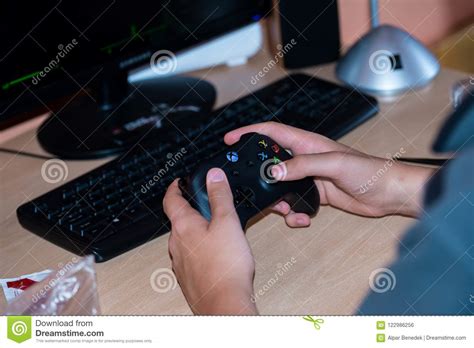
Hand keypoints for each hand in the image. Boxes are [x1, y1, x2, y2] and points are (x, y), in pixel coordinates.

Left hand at [163, 168, 257, 314]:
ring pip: (184, 240)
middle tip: (204, 205)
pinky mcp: (187, 278)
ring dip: (195, 232)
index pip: (171, 199)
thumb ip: (220, 197)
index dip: (174, 187)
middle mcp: (176, 244)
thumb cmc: (225, 267)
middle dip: (190, 211)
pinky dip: (199, 251)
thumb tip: (213, 176)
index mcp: (183, 226)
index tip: (178, 182)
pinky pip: (189, 258)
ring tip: (214, 230)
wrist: (224, 304)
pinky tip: (215, 256)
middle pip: (178, 220)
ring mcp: (180, 263)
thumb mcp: (228, 223)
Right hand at [225, 122, 433, 226]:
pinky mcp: (315, 195)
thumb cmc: (368, 170)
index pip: (272, 132)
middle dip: (259, 175)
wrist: (387, 194)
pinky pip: (294, 203)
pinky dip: (293, 213)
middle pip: (271, 162)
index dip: (249, 132)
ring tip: (283, 209)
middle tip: (250, 186)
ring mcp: (309, 178)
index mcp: (307, 144)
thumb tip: (274, 170)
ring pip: (280, 187)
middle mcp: (305, 159)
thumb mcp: (333, 164)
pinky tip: (302, 218)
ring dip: (277, 200)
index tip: (231, 139)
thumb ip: (303, 165)